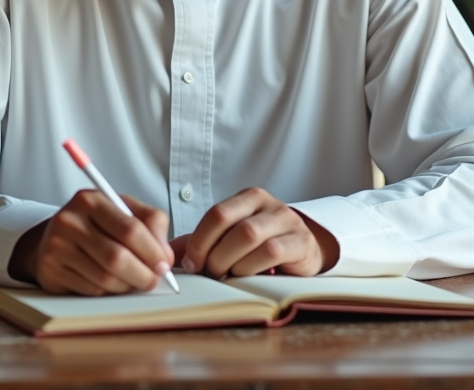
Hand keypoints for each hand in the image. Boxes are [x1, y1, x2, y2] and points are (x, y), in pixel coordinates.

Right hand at [8, 189, 173, 295]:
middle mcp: (70, 221)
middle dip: (143, 274)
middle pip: (117, 257)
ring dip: (127, 285)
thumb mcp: (123, 210)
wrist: (54, 236)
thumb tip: (165, 256)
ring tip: (134, 281)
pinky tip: (112, 284)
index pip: (130, 229)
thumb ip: (151, 224)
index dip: (152, 251)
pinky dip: (108, 292)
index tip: (164, 264)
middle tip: (154, 280)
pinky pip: (90, 290)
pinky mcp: (50, 271)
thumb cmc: (97, 223)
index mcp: (91, 200)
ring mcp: (56, 247)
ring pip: (105, 278)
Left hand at [176, 187, 338, 278]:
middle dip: (215, 255)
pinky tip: (248, 276)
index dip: (199, 241)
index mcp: (248, 198)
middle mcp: (269, 204)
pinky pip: (272, 251)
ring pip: (251, 236)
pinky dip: (253, 267)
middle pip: (233, 226)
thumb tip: (169, 254)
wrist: (304, 250)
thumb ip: (202, 243)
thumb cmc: (264, 245)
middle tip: (210, 273)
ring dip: (233, 262)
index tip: (191, 263)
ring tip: (229, 276)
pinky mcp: (301, 242)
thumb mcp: (232, 239)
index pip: (217, 214)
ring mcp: (287, 221)